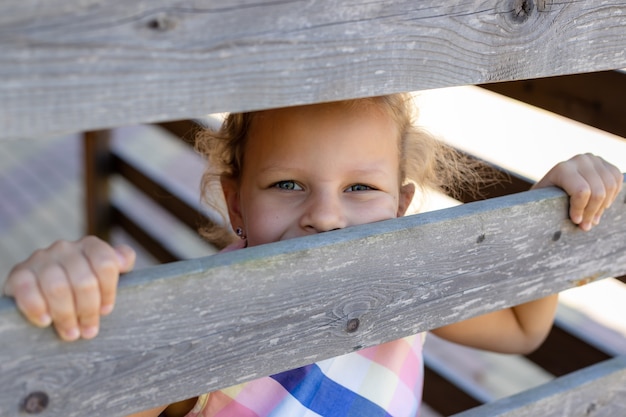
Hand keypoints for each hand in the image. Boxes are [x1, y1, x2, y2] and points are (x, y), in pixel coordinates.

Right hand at [2, 236, 134, 340]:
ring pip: (58, 288)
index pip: (106, 264)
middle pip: (84, 281)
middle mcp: (65, 248)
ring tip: (71, 333)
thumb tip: (123, 261)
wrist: (39, 287)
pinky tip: (46, 321)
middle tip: (89, 331)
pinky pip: (27, 290)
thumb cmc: (80, 283)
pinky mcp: (18, 273)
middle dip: (88, 311)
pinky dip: (37, 308)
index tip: (107, 311)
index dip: (109, 291)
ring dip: (66, 316)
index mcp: (89, 246)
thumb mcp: (103, 272)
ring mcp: (41, 259)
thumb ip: (120, 261)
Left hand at [533, 154, 622, 230]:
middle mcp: (580, 160)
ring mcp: (594, 159)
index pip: (581, 192)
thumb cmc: (545, 197)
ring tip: (593, 217)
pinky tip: (601, 204)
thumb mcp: (544, 203)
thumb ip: (557, 211)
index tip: (576, 221)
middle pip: (598, 192)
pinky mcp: (604, 163)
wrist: (553, 182)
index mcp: (562, 169)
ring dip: (603, 206)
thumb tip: (583, 225)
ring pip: (610, 187)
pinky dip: (612, 195)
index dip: (581, 210)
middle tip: (586, 225)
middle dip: (592, 212)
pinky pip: (617, 180)